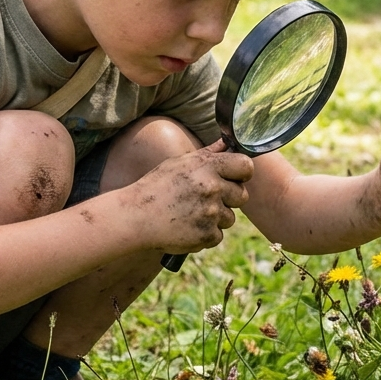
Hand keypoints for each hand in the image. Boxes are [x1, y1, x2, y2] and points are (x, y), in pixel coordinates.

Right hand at [128, 139, 253, 253]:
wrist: (135, 216)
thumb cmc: (156, 187)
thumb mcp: (180, 163)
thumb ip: (208, 154)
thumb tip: (227, 144)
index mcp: (207, 167)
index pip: (246, 167)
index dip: (243, 173)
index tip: (235, 178)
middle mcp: (212, 188)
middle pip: (242, 195)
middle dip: (229, 198)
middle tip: (206, 199)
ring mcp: (211, 213)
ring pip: (229, 218)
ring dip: (216, 218)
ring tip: (191, 213)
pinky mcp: (207, 235)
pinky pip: (218, 235)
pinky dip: (205, 234)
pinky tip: (187, 227)